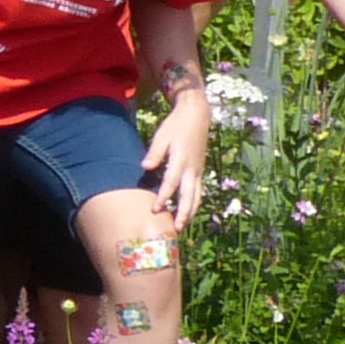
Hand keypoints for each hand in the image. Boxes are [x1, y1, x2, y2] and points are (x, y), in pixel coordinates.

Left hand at [142, 89, 211, 228]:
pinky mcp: (199, 171)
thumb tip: (144, 167)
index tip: (155, 209)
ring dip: (190, 212)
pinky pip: (199, 191)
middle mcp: (192, 168)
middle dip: (183, 213)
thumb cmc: (176, 126)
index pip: (171, 182)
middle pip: (189, 195)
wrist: (197, 116)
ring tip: (182, 226)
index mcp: (181, 159)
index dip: (163, 196)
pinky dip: (194, 204)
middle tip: (176, 228)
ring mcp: (198, 170)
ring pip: (197, 196)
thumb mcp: (162, 136)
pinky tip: (188, 213)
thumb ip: (154, 153)